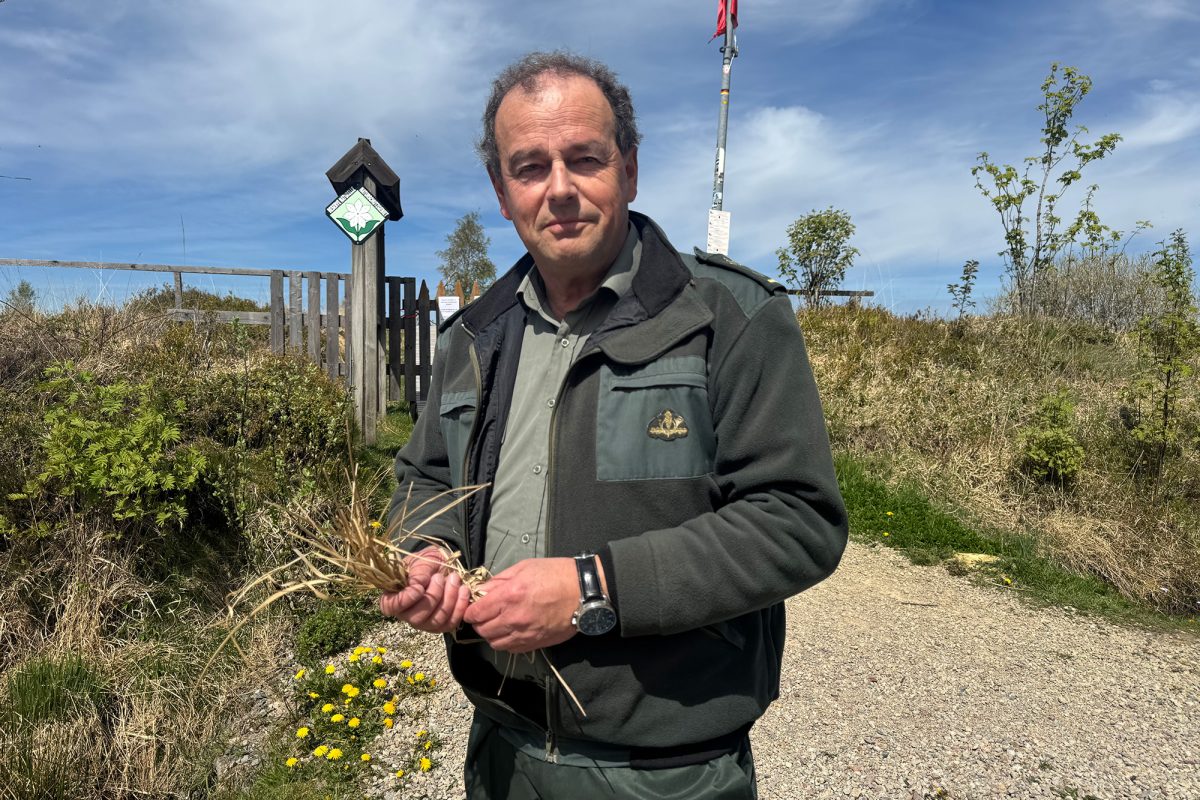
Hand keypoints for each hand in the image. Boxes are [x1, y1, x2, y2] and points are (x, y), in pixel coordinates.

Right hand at [379, 547, 470, 633]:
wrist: (443, 564)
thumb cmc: (426, 562)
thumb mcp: (420, 560)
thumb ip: (418, 572)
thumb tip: (418, 585)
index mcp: (393, 596)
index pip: (391, 607)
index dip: (405, 600)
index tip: (419, 588)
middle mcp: (407, 614)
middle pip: (417, 618)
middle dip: (433, 596)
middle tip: (439, 577)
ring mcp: (424, 622)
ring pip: (436, 621)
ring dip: (449, 599)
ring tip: (454, 579)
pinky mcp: (442, 625)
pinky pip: (451, 623)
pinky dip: (460, 606)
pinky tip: (464, 590)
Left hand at [462, 557, 578, 652]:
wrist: (584, 592)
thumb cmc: (556, 574)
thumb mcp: (525, 567)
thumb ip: (500, 579)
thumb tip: (482, 589)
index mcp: (509, 595)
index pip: (475, 612)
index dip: (470, 609)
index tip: (474, 606)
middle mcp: (513, 618)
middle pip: (481, 629)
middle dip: (479, 621)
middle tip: (485, 613)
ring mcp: (524, 634)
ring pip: (494, 642)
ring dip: (491, 633)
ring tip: (498, 623)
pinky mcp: (535, 644)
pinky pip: (510, 649)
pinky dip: (506, 641)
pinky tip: (511, 631)